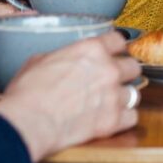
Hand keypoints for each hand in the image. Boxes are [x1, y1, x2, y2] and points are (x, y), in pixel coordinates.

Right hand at [0, 31, 140, 160]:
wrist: (28, 121)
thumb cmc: (27, 93)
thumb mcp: (39, 60)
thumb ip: (61, 57)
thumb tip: (61, 61)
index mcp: (92, 49)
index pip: (119, 40)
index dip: (116, 47)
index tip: (115, 52)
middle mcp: (108, 69)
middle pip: (133, 66)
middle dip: (124, 73)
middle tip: (113, 80)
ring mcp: (114, 95)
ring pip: (135, 93)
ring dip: (123, 97)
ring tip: (110, 102)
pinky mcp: (114, 120)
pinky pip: (132, 117)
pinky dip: (124, 119)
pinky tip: (112, 119)